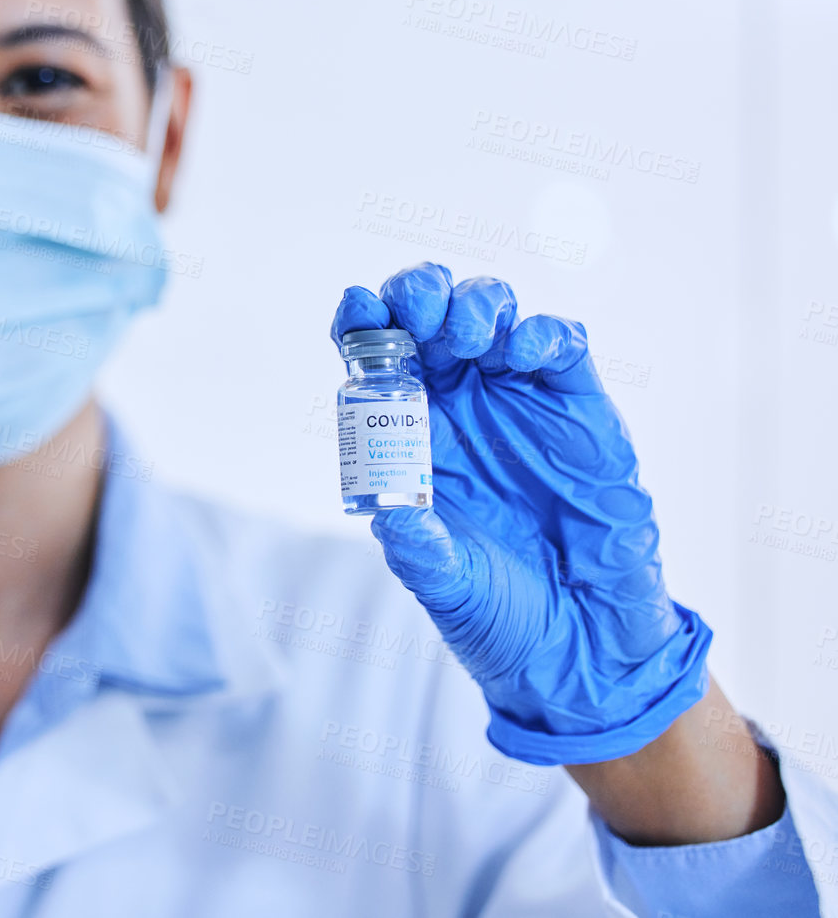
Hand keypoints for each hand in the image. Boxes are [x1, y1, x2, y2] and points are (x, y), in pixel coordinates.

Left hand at [331, 262, 710, 765]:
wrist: (583, 642)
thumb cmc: (500, 610)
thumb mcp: (443, 582)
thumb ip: (417, 545)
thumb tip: (389, 509)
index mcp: (411, 433)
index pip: (377, 358)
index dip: (362, 323)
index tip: (355, 308)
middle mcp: (461, 406)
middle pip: (430, 317)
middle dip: (418, 296)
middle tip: (417, 315)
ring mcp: (520, 401)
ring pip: (493, 314)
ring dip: (474, 307)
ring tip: (465, 340)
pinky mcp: (579, 410)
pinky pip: (561, 346)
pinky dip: (539, 333)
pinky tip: (519, 353)